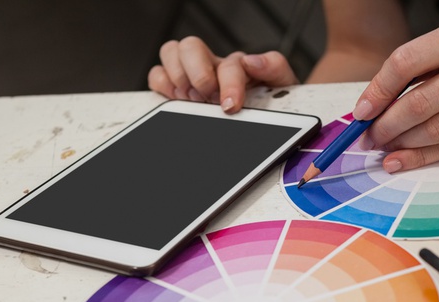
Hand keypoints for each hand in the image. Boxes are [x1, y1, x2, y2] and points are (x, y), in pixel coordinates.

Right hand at [148, 36, 298, 112]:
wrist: (262, 118)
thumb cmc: (269, 103)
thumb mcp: (281, 86)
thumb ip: (275, 68)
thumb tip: (252, 60)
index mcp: (239, 65)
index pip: (231, 63)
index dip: (229, 83)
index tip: (230, 105)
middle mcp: (213, 65)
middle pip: (191, 45)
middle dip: (198, 75)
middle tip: (207, 99)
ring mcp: (192, 74)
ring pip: (171, 52)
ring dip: (179, 77)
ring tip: (192, 100)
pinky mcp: (176, 86)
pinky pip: (157, 75)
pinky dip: (163, 86)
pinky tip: (179, 101)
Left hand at [351, 15, 438, 172]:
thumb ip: (425, 66)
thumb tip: (377, 103)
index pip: (406, 62)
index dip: (377, 91)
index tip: (361, 112)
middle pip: (418, 104)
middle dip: (384, 126)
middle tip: (366, 137)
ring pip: (434, 130)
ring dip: (399, 144)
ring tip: (382, 148)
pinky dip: (420, 158)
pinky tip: (400, 160)